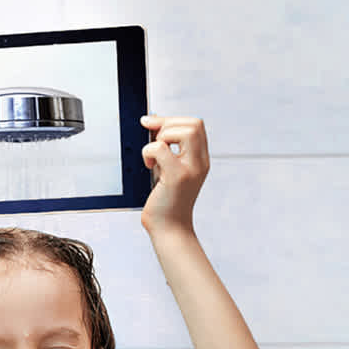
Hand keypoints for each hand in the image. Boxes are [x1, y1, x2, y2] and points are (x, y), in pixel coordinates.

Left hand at [140, 115, 209, 234]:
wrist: (169, 229)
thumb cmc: (165, 201)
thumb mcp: (167, 169)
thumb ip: (165, 148)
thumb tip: (152, 121)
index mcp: (200, 159)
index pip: (196, 125)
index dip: (173, 120)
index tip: (153, 126)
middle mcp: (200, 163)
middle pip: (194, 124)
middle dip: (168, 124)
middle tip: (153, 140)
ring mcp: (191, 169)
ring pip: (183, 131)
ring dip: (160, 137)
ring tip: (154, 157)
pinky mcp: (177, 177)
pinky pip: (160, 148)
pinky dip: (148, 152)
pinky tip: (149, 166)